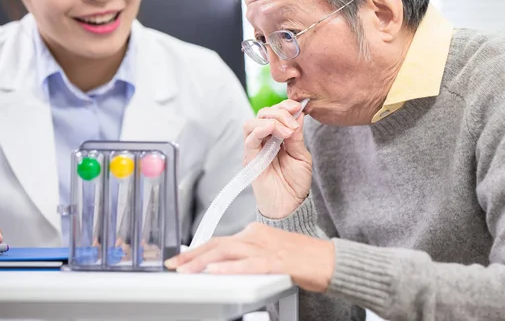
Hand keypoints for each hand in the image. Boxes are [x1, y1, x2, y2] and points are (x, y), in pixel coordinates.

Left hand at [165, 223, 334, 292]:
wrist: (330, 260)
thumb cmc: (302, 258)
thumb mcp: (269, 252)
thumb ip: (247, 256)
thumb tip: (223, 264)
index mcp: (255, 233)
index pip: (219, 240)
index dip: (196, 250)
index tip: (180, 259)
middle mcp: (257, 237)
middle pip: (218, 244)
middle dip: (192, 255)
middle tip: (173, 265)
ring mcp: (266, 248)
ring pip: (228, 252)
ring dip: (203, 261)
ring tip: (185, 270)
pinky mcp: (277, 262)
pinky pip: (249, 265)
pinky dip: (230, 268)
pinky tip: (215, 271)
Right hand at [244, 100, 311, 218]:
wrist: (290, 206)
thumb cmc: (295, 183)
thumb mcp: (301, 155)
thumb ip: (297, 136)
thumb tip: (298, 113)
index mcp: (276, 137)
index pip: (274, 113)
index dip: (284, 106)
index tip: (297, 107)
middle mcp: (263, 141)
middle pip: (262, 114)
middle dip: (280, 112)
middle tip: (293, 124)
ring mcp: (255, 149)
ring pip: (252, 123)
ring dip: (270, 120)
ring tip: (286, 130)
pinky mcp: (250, 159)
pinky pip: (249, 140)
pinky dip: (260, 130)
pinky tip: (273, 129)